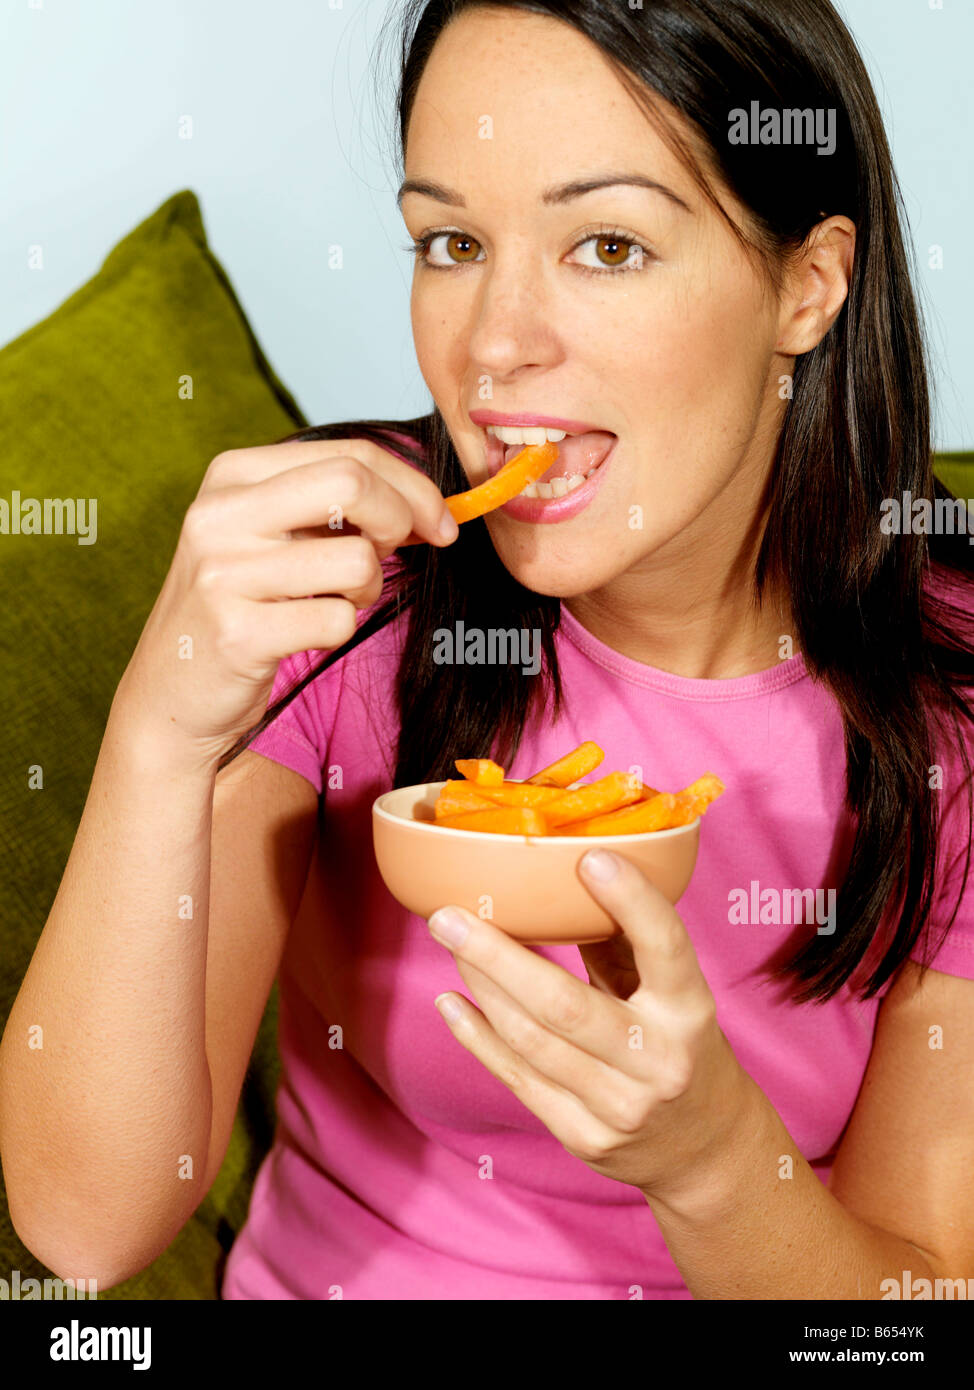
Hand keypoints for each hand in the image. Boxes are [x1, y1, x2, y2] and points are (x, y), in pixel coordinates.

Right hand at [114, 437, 457, 762]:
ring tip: (335, 600)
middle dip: (401, 519)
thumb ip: (333, 506)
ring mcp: (224, 574)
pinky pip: (336, 619)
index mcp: (232, 476)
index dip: (412, 484)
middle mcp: (220, 515)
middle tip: (402, 552)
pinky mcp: (238, 633)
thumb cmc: (239, 606)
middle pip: (352, 483)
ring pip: (355, 559)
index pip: (348, 453)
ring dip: (367, 587)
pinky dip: (339, 629)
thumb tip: (428, 504)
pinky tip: (305, 633)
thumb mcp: (270, 535)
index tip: (440, 521)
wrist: (170, 693)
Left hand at [427, 848, 748, 1203]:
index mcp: (690, 1011)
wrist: (705, 1150)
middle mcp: (657, 1060)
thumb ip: (628, 942)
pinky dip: (477, 1037)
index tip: (590, 857)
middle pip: (564, 1005)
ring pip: (531, 1040)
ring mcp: (619, 1107)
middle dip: (497, 956)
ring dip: (481, 986)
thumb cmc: (680, 1046)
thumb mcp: (676, 994)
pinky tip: (451, 1002)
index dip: (631, 900)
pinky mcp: (585, 1137)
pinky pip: (519, 1079)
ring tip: (450, 942)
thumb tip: (562, 879)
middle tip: (449, 914)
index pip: (665, 947)